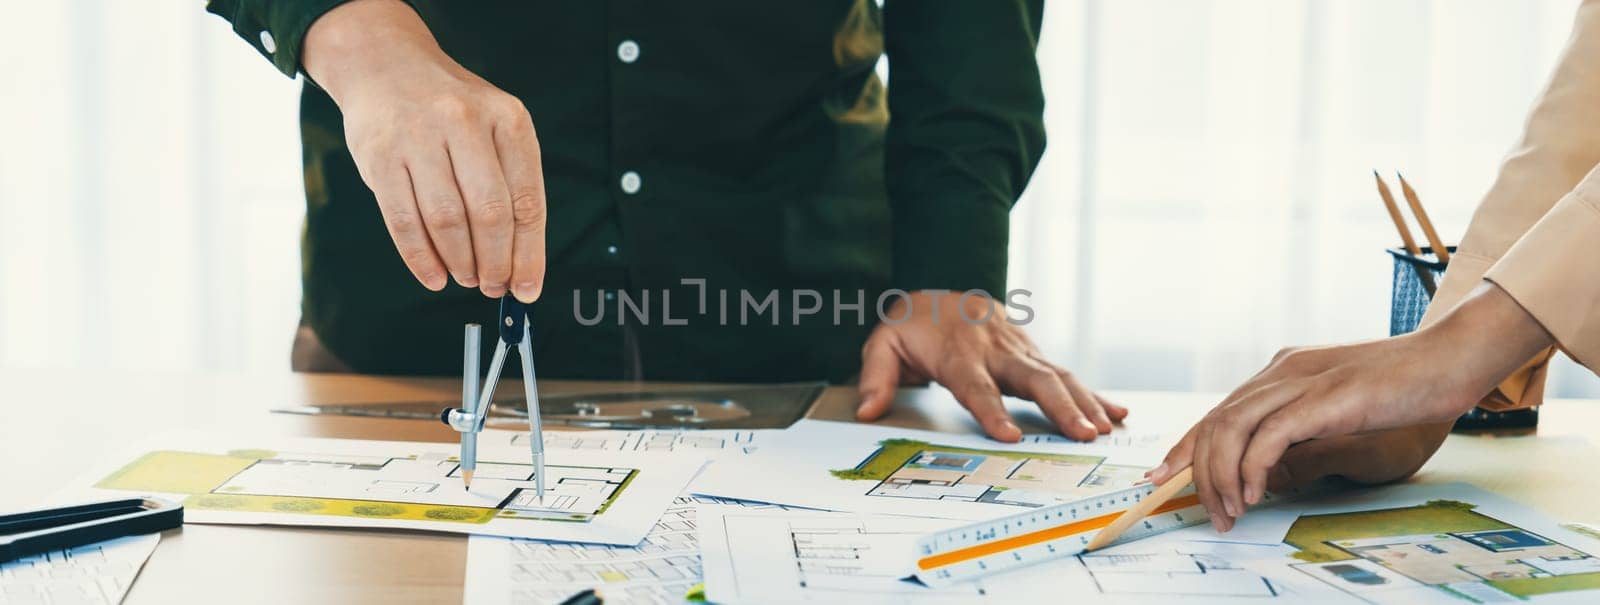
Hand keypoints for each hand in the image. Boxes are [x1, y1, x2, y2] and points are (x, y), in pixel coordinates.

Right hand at [303, 0, 545, 301]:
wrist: (385, 64)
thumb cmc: (452, 111)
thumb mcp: (495, 128)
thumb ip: (511, 186)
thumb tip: (522, 265)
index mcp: (508, 119)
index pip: (527, 200)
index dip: (529, 254)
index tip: (527, 289)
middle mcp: (465, 123)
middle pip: (489, 214)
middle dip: (495, 263)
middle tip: (493, 286)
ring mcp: (418, 137)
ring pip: (447, 220)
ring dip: (460, 262)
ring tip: (466, 278)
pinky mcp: (380, 156)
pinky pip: (403, 221)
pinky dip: (421, 258)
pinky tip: (434, 276)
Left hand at [856, 291, 1127, 441]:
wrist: (944, 284)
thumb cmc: (914, 323)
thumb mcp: (884, 341)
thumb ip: (876, 376)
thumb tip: (869, 410)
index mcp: (958, 352)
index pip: (975, 385)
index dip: (991, 411)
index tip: (1009, 436)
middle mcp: (995, 350)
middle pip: (1032, 378)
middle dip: (1060, 408)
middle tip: (1083, 435)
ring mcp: (1020, 350)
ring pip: (1057, 375)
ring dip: (1083, 403)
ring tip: (1104, 430)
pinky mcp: (1033, 353)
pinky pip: (1065, 373)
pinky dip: (1093, 393)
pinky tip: (1117, 411)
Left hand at [1152, 282, 1552, 530]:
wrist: (1452, 359)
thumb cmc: (1404, 388)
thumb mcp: (1338, 412)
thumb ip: (1301, 431)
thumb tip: (1268, 472)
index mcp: (1283, 371)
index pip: (1219, 411)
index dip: (1187, 446)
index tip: (1164, 477)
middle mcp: (1283, 370)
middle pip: (1215, 422)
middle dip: (1199, 472)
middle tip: (1209, 513)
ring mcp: (1303, 380)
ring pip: (1232, 428)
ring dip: (1221, 476)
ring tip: (1229, 511)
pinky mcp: (1327, 397)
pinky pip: (1271, 435)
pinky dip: (1254, 467)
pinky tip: (1256, 493)